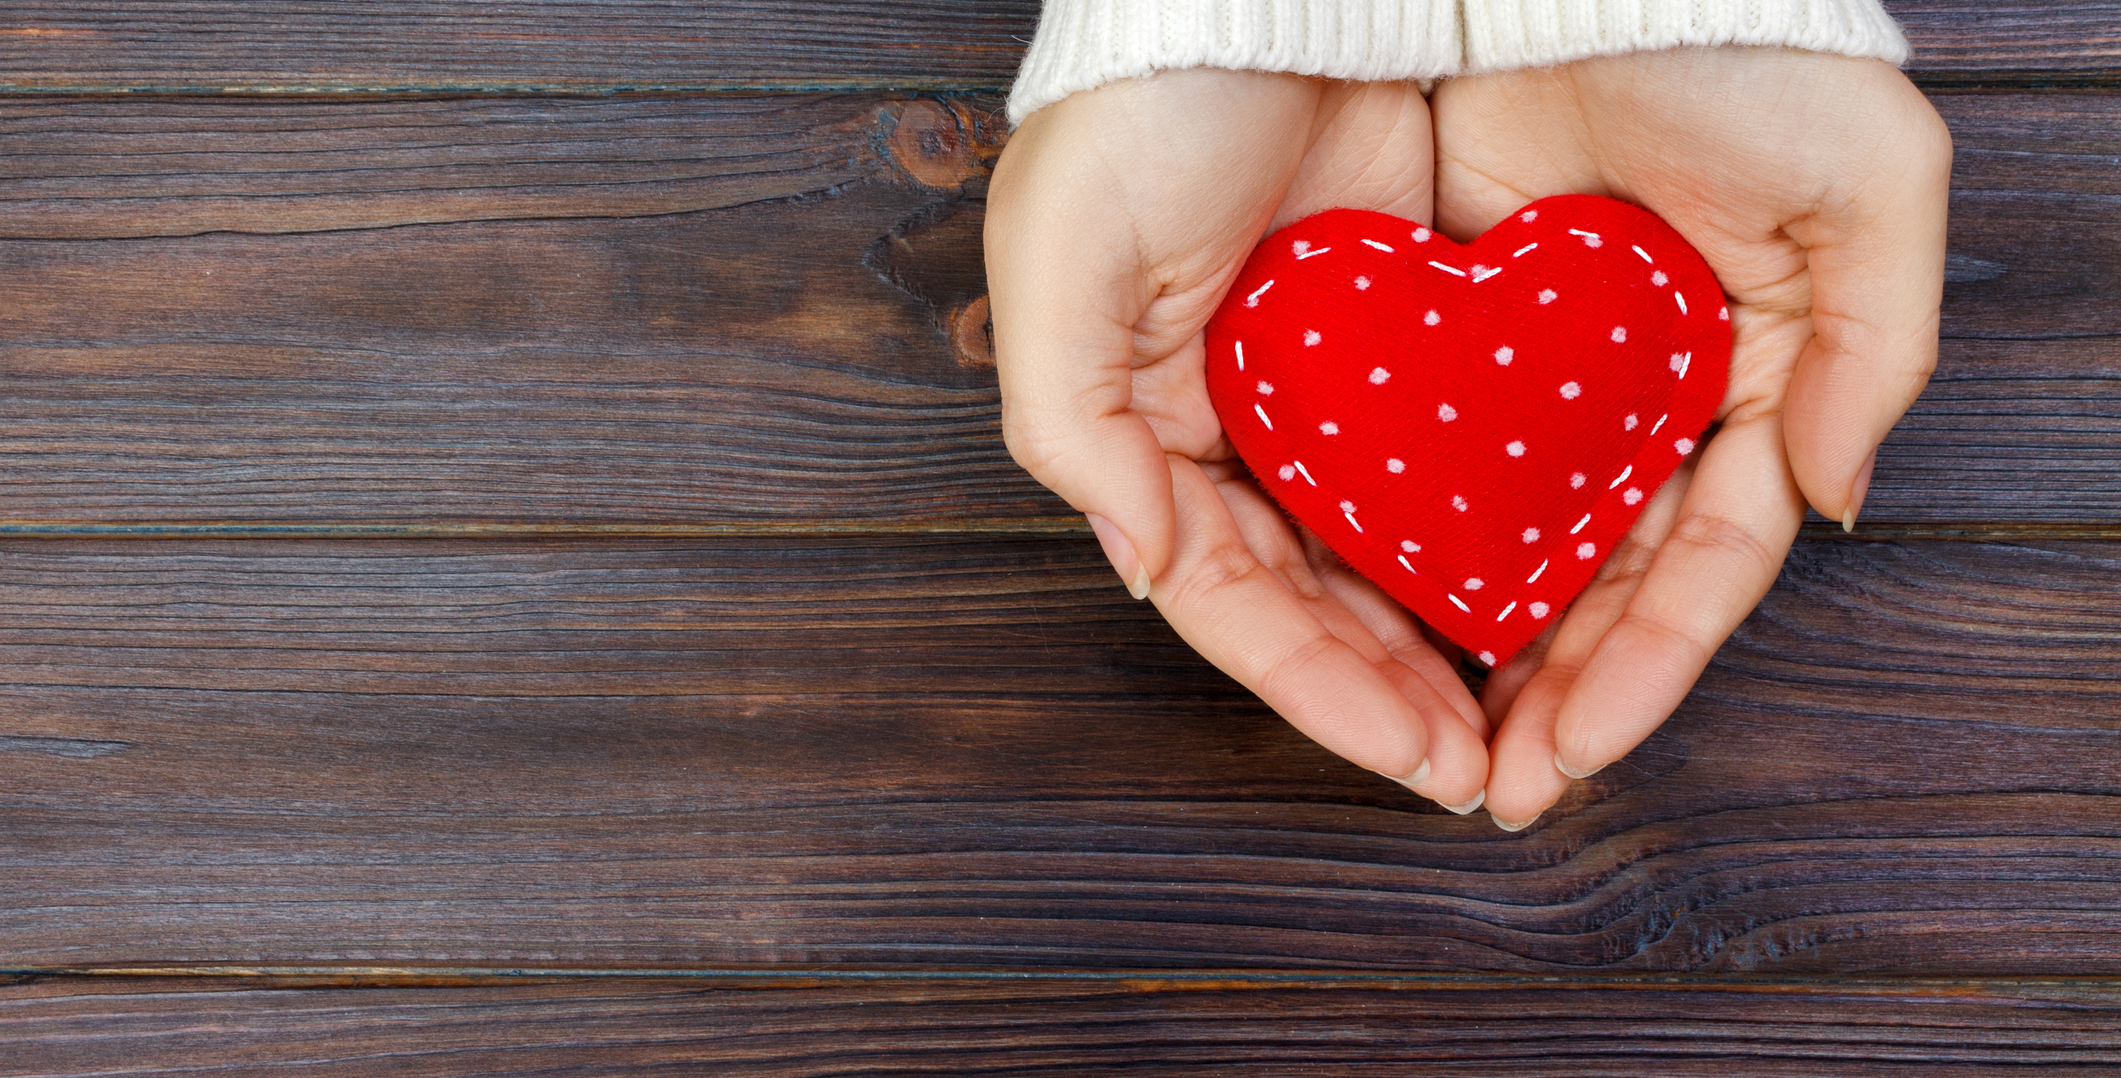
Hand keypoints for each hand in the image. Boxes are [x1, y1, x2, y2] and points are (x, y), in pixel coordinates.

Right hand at [985, 69, 1491, 810]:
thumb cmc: (1134, 113)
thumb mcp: (1061, 266)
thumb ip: (1075, 428)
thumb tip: (1142, 564)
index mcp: (1153, 430)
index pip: (1228, 595)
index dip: (1314, 687)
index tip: (1412, 758)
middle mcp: (1242, 427)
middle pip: (1317, 595)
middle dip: (1390, 692)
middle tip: (1482, 773)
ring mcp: (1333, 389)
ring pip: (1391, 548)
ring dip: (1445, 640)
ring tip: (1526, 721)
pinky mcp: (1417, 335)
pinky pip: (1458, 459)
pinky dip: (1490, 531)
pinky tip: (1550, 592)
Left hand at [1430, 48, 1951, 827]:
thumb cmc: (1749, 53)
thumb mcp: (1870, 185)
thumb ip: (1875, 350)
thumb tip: (1831, 503)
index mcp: (1748, 387)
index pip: (1701, 563)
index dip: (1646, 667)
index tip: (1575, 751)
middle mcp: (1644, 404)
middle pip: (1600, 582)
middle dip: (1557, 692)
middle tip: (1494, 787)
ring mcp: (1545, 382)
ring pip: (1512, 546)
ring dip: (1480, 649)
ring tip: (1427, 743)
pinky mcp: (1452, 340)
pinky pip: (1431, 464)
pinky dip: (1413, 543)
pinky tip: (1374, 617)